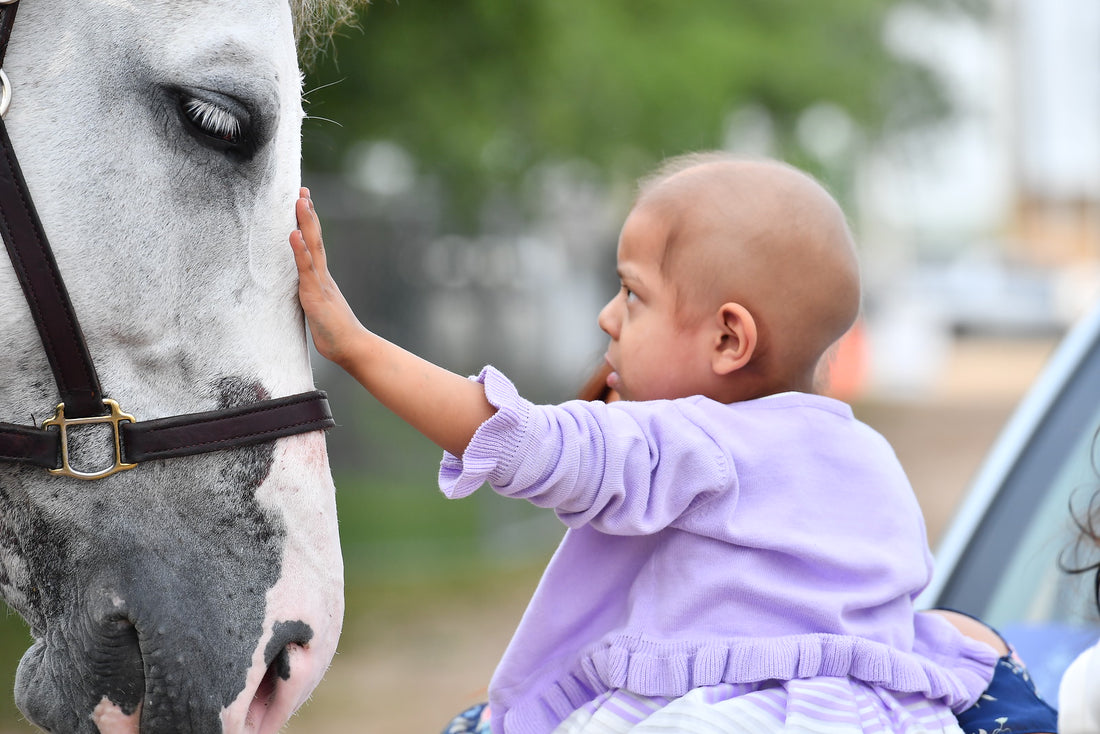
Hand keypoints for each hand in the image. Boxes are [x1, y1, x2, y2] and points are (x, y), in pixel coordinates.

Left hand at [290, 187, 364, 366]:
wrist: (352, 348)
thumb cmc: (335, 334)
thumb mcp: (319, 312)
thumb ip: (312, 300)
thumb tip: (306, 298)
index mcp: (322, 279)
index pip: (314, 245)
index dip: (309, 224)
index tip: (305, 202)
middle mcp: (322, 276)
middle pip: (315, 238)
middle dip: (308, 214)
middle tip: (303, 191)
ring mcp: (319, 283)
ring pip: (312, 247)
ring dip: (306, 222)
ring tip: (301, 201)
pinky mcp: (315, 295)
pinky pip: (306, 269)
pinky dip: (299, 251)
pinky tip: (294, 234)